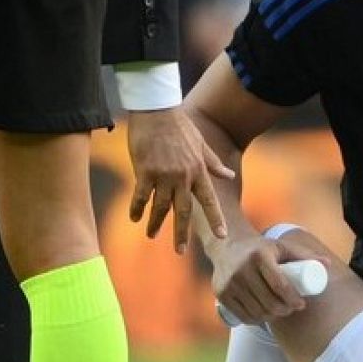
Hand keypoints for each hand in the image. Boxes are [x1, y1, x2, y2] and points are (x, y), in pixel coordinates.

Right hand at [126, 105, 236, 253]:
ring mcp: (164, 175)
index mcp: (198, 171)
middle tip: (181, 251)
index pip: (209, 200)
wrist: (156, 110)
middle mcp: (183, 177)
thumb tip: (229, 176)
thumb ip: (214, 163)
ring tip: (152, 236)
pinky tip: (133, 218)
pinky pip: (141, 195)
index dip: (216, 219)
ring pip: (161, 207)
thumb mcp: (201, 144)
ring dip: (156, 223)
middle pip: (184, 211)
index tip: (222, 236)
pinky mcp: (145, 171)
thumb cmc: (179, 126)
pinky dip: (137, 207)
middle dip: (182, 233)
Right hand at [211, 234, 306, 324]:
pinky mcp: (221, 293)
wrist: (227, 246)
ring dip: (271, 317)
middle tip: (292, 309)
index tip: (301, 304)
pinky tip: (264, 316)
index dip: (293, 299)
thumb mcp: (282, 246)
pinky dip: (255, 319)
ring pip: (256, 311)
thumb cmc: (261, 248)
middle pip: (269, 301)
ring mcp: (229, 283)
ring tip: (280, 312)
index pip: (280, 285)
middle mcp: (242, 269)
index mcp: (259, 255)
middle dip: (285, 310)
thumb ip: (304, 254)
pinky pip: (242, 315)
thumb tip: (327, 265)